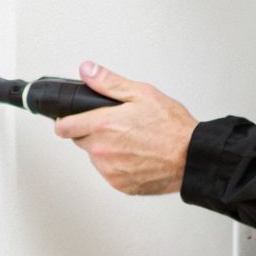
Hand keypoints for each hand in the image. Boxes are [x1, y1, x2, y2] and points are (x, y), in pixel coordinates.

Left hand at [53, 61, 198, 195]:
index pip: (63, 127)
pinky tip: (137, 156)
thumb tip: (87, 70)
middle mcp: (101, 151)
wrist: (192, 157)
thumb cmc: (172, 127)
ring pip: (96, 157)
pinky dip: (118, 165)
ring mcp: (110, 170)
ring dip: (105, 149)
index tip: (69, 119)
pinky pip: (110, 172)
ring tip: (131, 141)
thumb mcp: (141, 93)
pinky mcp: (120, 185)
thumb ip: (108, 82)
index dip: (65, 121)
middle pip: (80, 140)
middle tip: (116, 125)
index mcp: (102, 125)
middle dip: (91, 132)